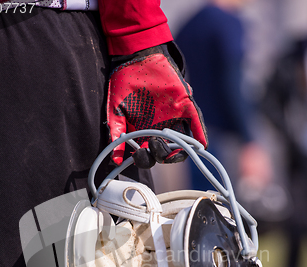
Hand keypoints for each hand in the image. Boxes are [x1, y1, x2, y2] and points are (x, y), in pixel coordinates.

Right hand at [107, 45, 207, 164]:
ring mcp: (174, 118)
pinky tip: (200, 145)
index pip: (149, 154)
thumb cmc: (123, 84)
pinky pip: (196, 122)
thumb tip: (114, 160)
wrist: (135, 57)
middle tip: (152, 144)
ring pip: (182, 142)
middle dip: (160, 155)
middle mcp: (160, 128)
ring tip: (172, 150)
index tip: (139, 153)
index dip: (146, 159)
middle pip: (166, 153)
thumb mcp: (116, 112)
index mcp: (144, 132)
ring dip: (179, 150)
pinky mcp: (185, 105)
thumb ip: (116, 134)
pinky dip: (199, 135)